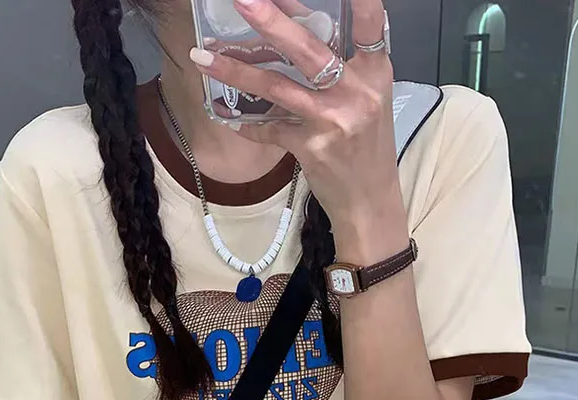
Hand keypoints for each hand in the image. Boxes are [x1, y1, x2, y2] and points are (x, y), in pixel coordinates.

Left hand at [189, 0, 401, 226]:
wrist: (370, 201)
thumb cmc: (367, 145)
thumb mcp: (366, 99)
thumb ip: (342, 65)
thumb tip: (296, 27)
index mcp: (374, 72)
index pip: (370, 24)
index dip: (360, 0)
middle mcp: (356, 92)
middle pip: (309, 50)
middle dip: (272, 22)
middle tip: (243, 0)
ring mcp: (332, 121)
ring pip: (277, 88)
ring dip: (236, 71)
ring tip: (203, 56)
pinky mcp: (312, 149)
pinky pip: (270, 129)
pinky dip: (248, 124)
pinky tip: (229, 117)